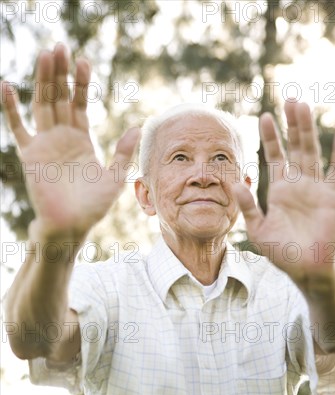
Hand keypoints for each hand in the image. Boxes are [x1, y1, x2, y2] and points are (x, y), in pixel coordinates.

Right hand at [1, 43, 139, 240]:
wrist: (70, 225)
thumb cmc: (93, 206)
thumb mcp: (114, 177)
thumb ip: (124, 152)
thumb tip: (139, 126)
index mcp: (81, 139)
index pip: (80, 103)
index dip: (81, 83)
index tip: (84, 61)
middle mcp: (62, 137)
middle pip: (60, 98)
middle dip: (60, 73)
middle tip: (61, 47)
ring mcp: (45, 143)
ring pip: (42, 105)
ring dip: (43, 81)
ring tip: (46, 55)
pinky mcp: (30, 153)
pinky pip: (17, 127)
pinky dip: (10, 108)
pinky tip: (6, 86)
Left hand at [235, 100, 334, 288]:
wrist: (305, 269)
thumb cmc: (282, 251)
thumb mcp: (259, 229)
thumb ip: (248, 206)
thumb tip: (234, 183)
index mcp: (279, 190)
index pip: (274, 156)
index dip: (270, 137)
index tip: (264, 116)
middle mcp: (297, 184)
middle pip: (295, 147)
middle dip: (292, 124)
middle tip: (289, 99)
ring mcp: (315, 188)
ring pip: (312, 152)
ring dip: (308, 130)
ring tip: (304, 107)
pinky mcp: (330, 196)